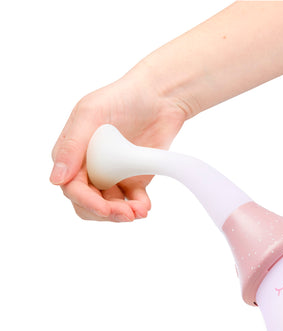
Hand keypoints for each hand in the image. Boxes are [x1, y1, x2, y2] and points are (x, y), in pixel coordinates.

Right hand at [50, 72, 186, 221]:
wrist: (160, 97)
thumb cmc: (121, 98)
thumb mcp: (91, 114)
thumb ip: (72, 145)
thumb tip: (56, 179)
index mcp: (72, 154)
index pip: (72, 188)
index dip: (86, 202)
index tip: (105, 208)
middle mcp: (89, 168)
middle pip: (87, 203)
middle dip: (104, 213)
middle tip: (125, 215)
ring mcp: (112, 175)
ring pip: (109, 206)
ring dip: (121, 214)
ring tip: (138, 212)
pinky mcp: (134, 179)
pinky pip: (132, 200)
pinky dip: (137, 208)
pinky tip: (145, 207)